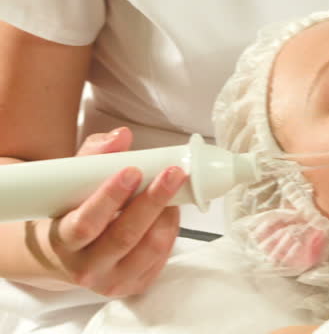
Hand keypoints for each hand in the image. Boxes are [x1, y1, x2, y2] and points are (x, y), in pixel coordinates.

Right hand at [31, 128, 184, 297]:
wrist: (63, 253)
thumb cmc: (70, 211)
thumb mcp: (70, 183)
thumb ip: (93, 157)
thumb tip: (121, 135)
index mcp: (62, 242)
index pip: (86, 224)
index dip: (110, 197)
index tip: (132, 170)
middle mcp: (85, 268)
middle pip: (125, 236)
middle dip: (153, 201)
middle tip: (173, 173)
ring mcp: (112, 281)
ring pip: (151, 247)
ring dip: (167, 214)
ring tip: (173, 187)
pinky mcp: (135, 285)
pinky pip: (162, 256)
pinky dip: (171, 228)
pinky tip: (169, 209)